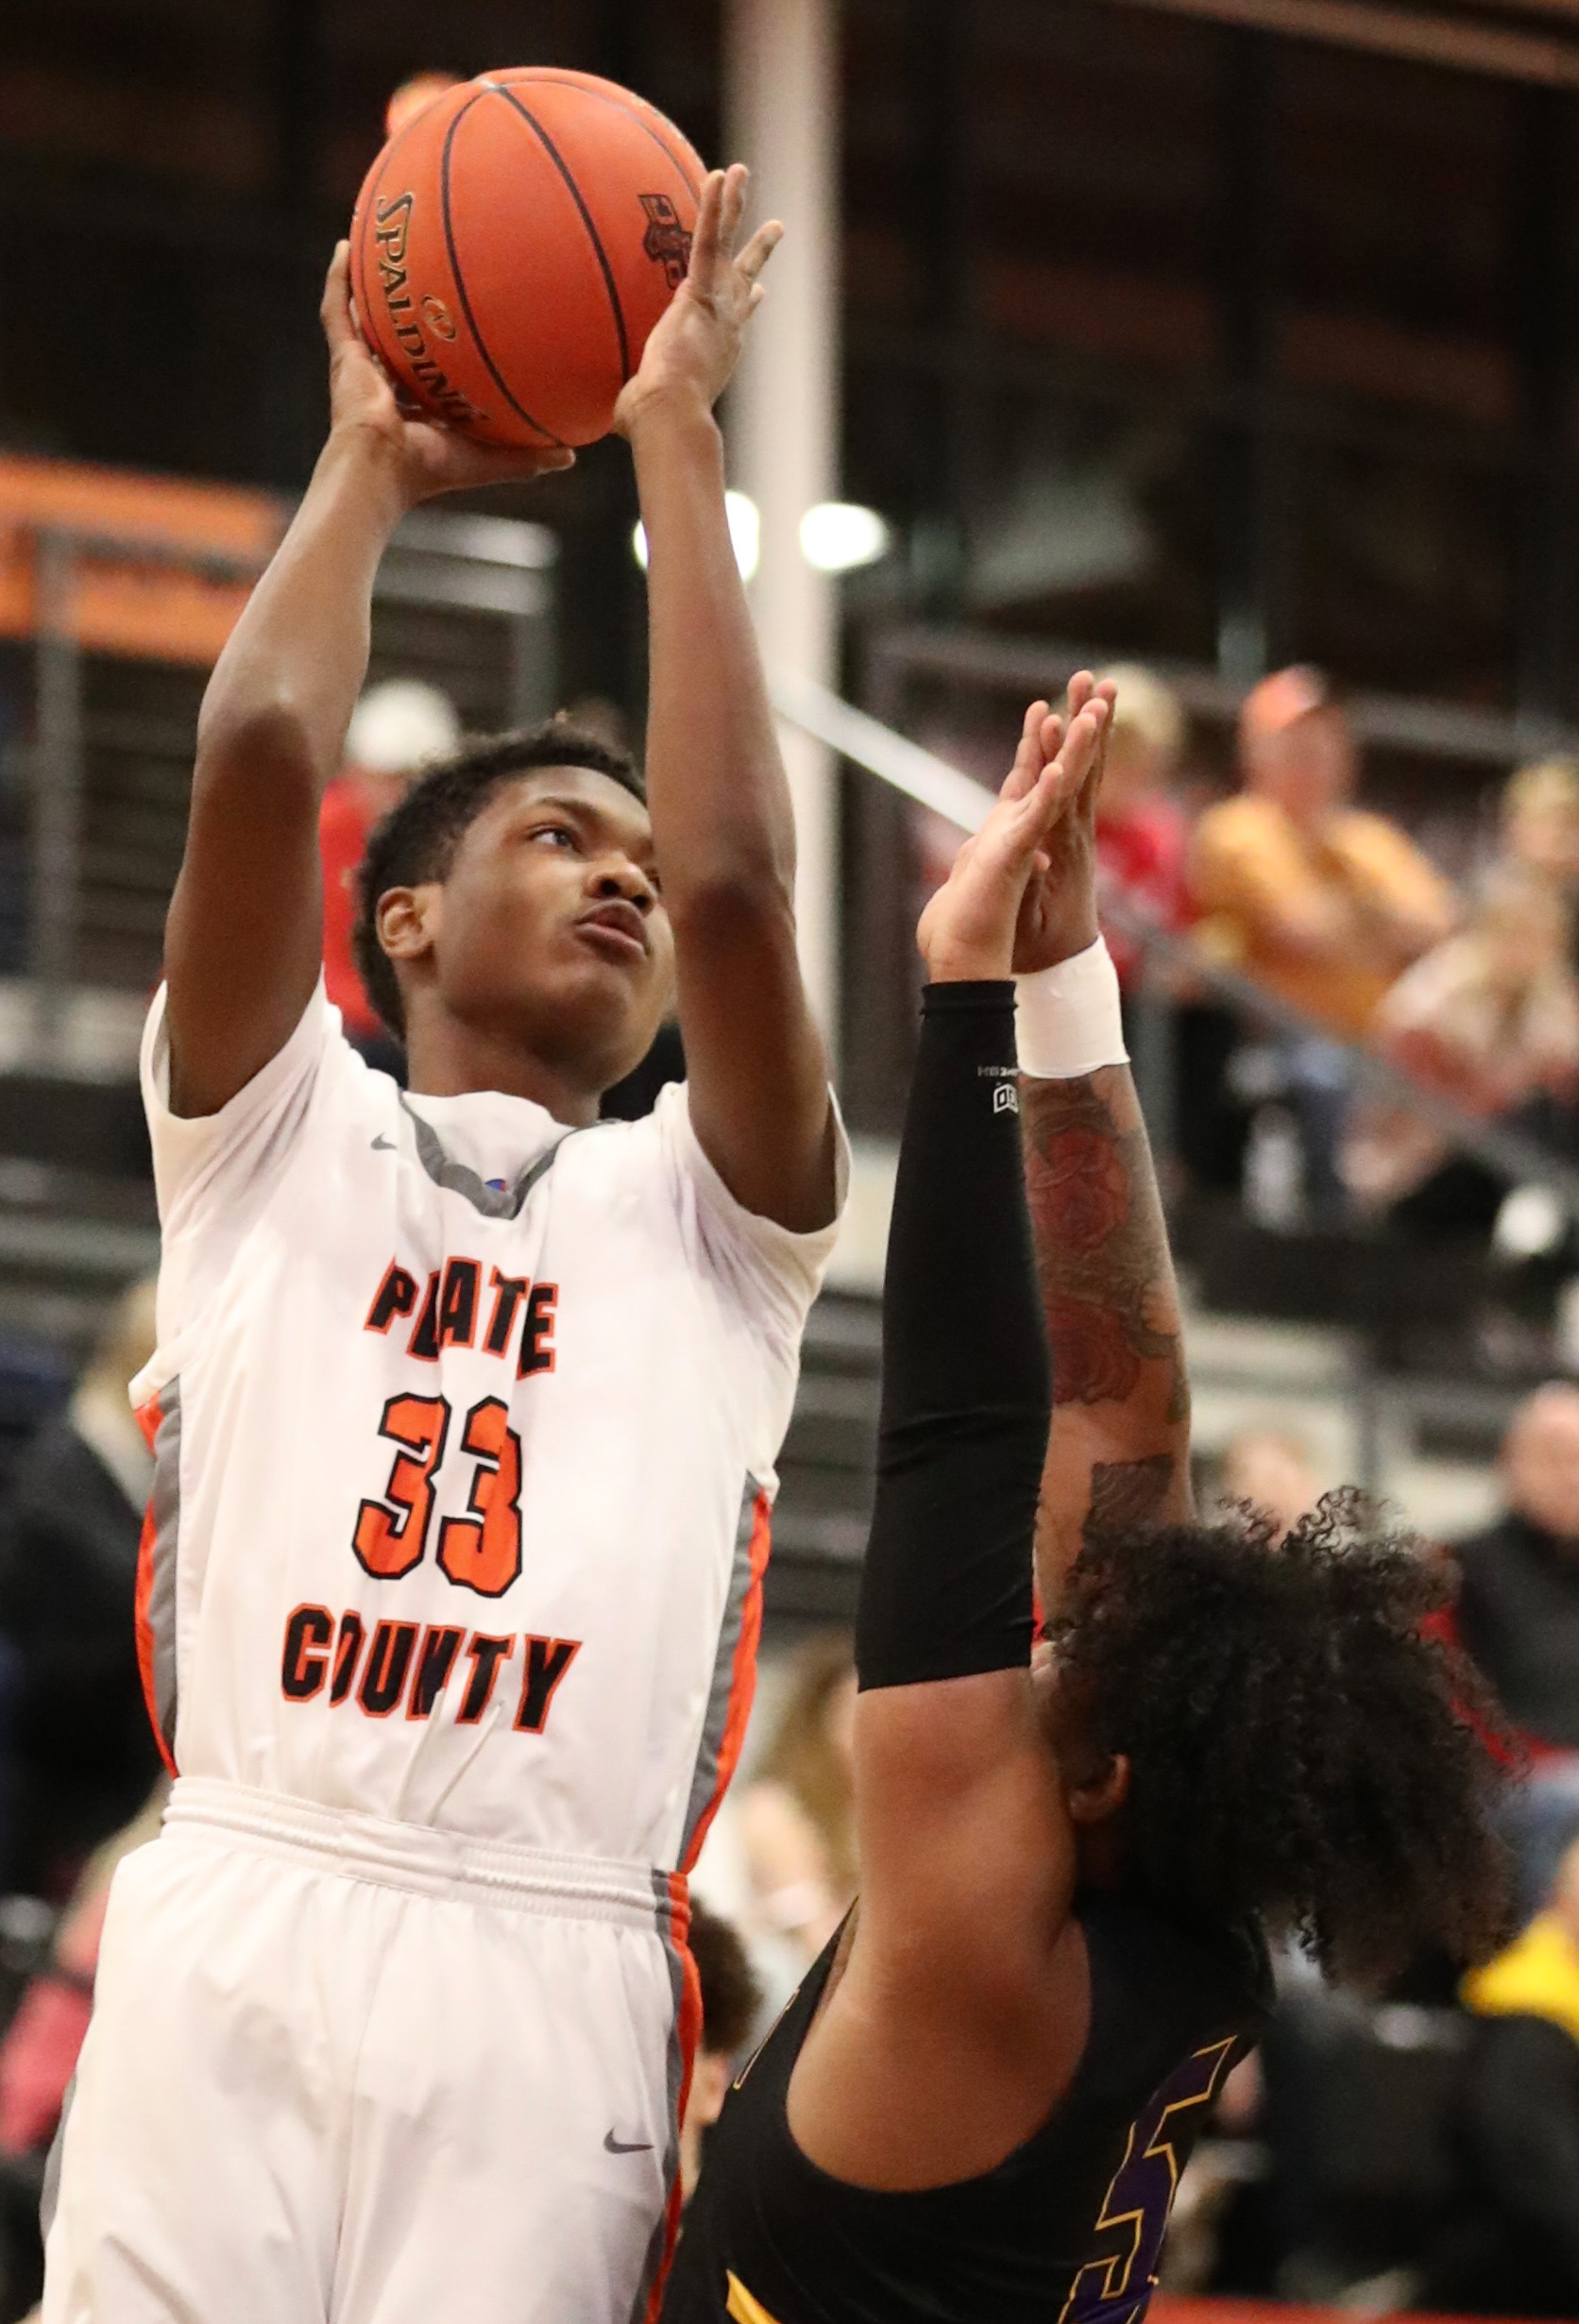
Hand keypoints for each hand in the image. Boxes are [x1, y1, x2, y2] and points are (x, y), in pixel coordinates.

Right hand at [321, 243, 574, 505]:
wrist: (382, 468)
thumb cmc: (430, 471)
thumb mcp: (489, 459)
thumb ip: (528, 456)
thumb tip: (572, 455)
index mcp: (415, 409)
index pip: (431, 374)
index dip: (442, 352)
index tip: (459, 326)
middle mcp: (384, 386)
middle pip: (396, 338)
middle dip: (405, 312)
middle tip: (422, 275)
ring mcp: (359, 369)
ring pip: (361, 316)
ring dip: (366, 285)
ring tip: (375, 246)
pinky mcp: (342, 357)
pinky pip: (336, 309)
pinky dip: (339, 279)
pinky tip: (345, 246)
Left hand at [613, 165, 780, 438]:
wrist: (670, 415)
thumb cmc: (655, 425)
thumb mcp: (645, 410)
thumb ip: (635, 408)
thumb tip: (617, 425)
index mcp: (718, 351)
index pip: (738, 319)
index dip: (748, 302)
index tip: (759, 291)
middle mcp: (727, 325)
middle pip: (745, 277)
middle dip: (759, 251)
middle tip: (775, 227)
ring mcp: (719, 306)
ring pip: (730, 246)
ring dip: (734, 206)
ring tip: (739, 172)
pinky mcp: (702, 293)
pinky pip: (709, 240)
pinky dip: (715, 207)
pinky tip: (719, 175)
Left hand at [918, 694, 1109, 982]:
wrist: (987, 967)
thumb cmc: (987, 930)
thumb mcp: (995, 881)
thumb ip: (1004, 857)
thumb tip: (1016, 849)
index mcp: (1035, 833)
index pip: (1048, 777)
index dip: (1052, 742)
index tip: (1055, 706)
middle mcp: (1050, 833)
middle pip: (1069, 767)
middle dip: (1082, 723)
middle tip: (1093, 680)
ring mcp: (1048, 843)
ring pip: (1070, 783)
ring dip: (1081, 743)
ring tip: (1094, 705)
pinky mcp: (1034, 857)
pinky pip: (1049, 817)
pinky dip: (1055, 789)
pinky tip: (1059, 763)